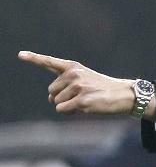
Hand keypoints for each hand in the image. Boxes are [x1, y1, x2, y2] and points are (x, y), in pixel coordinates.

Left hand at [18, 51, 136, 114]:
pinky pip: (62, 109)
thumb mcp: (85, 78)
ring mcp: (77, 87)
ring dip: (67, 105)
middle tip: (80, 96)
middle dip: (61, 97)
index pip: (50, 62)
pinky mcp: (81, 100)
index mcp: (73, 67)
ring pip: (56, 102)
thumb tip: (51, 100)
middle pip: (51, 91)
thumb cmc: (103, 89)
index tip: (20, 54)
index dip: (34, 58)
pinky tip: (84, 107)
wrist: (124, 95)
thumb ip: (64, 84)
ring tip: (85, 101)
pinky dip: (70, 112)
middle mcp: (74, 74)